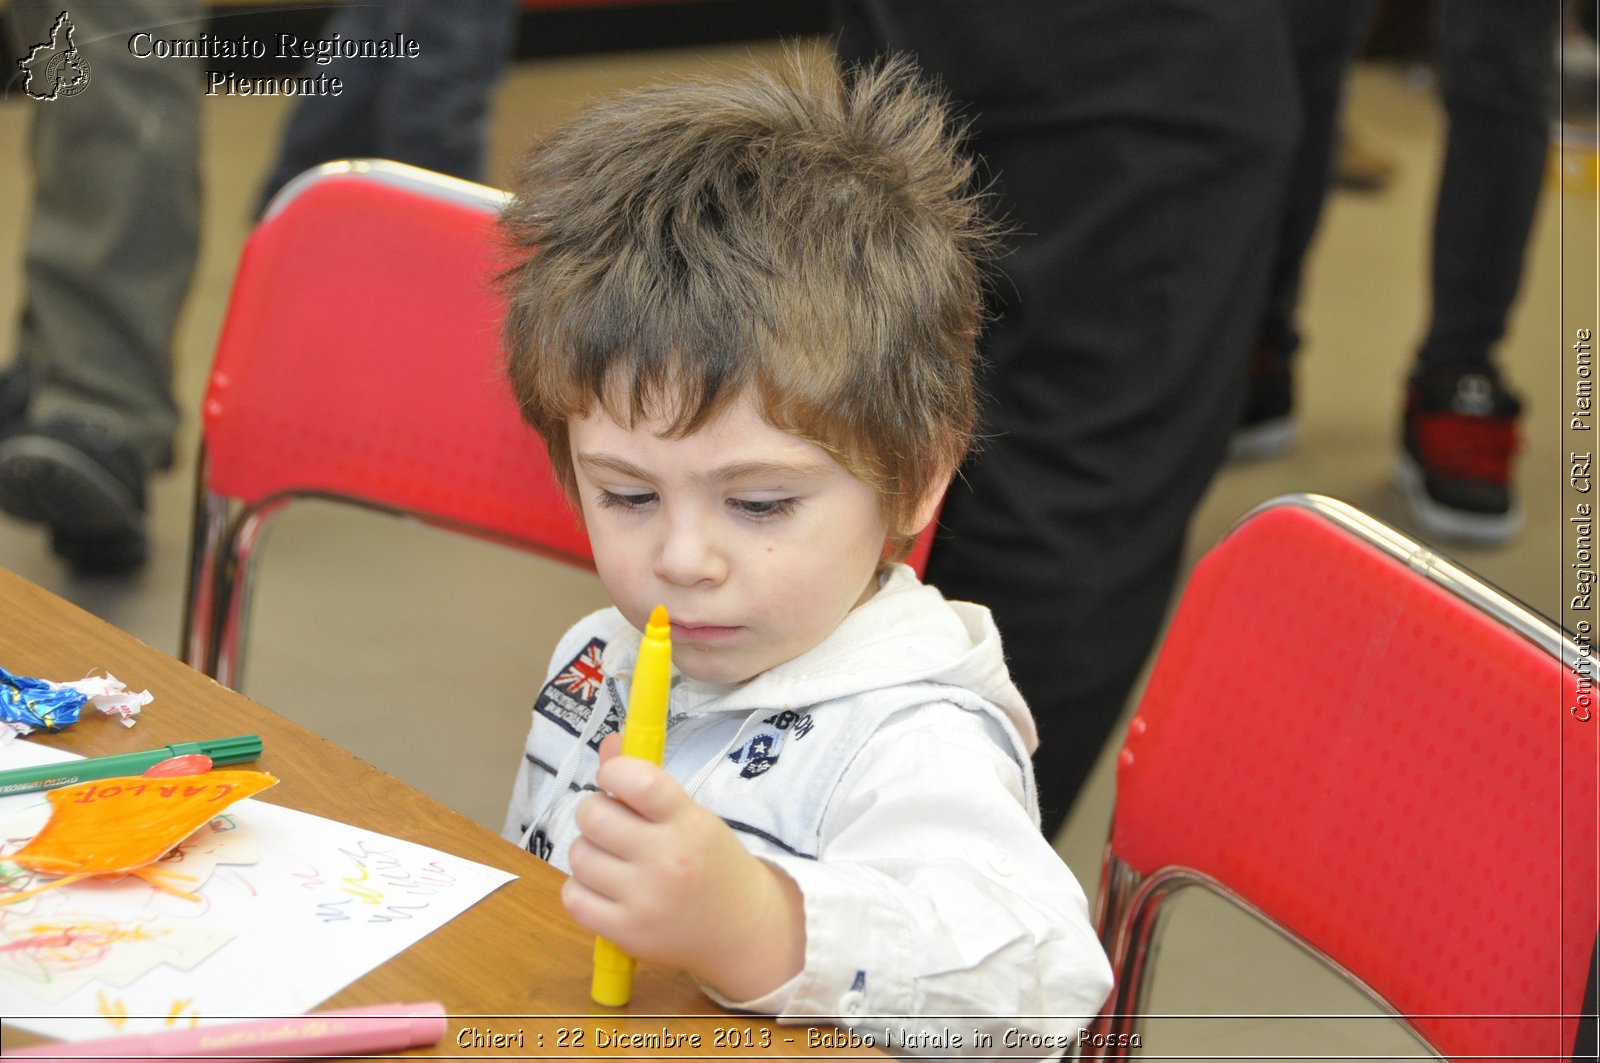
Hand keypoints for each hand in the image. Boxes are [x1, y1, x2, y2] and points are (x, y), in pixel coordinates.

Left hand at [563, 733, 804, 1000]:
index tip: (612, 777)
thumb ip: (648, 781)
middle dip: (594, 811)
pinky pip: (573, 897)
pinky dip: (581, 888)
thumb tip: (609, 743)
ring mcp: (644, 900)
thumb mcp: (693, 817)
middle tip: (610, 822)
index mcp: (688, 823)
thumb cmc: (713, 863)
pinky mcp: (626, 933)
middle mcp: (667, 860)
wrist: (742, 929)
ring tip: (612, 857)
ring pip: (579, 856)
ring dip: (588, 850)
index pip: (639, 782)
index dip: (612, 771)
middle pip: (593, 817)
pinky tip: (604, 887)